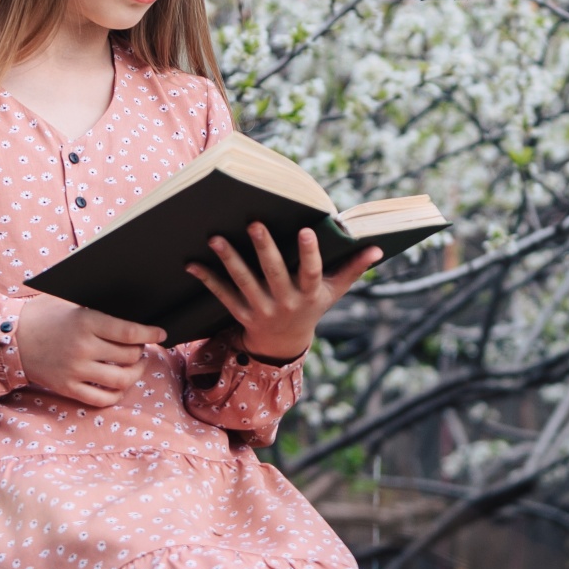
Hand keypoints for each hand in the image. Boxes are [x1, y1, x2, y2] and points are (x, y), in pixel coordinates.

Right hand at [15, 297, 163, 406]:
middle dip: (141, 351)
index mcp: (85, 322)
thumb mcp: (71, 302)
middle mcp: (82, 348)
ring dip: (135, 374)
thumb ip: (99, 308)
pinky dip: (116, 394)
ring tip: (135, 366)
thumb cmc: (44, 315)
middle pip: (129, 356)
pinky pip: (102, 399)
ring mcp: (75, 371)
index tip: (161, 334)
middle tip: (140, 346)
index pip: (129, 332)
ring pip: (121, 380)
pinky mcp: (67, 388)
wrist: (9, 337)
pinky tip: (119, 385)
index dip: (150, 333)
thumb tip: (136, 312)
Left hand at [186, 224, 379, 362]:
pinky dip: (207, 280)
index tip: (306, 231)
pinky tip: (192, 263)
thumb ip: (353, 268)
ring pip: (244, 282)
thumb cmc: (313, 306)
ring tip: (216, 237)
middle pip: (274, 273)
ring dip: (230, 260)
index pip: (311, 272)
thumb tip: (377, 247)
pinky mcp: (241, 315)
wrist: (285, 344)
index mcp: (310, 294)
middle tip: (254, 223)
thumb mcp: (335, 291)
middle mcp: (286, 302)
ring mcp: (262, 310)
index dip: (309, 253)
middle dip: (265, 249)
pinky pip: (223, 296)